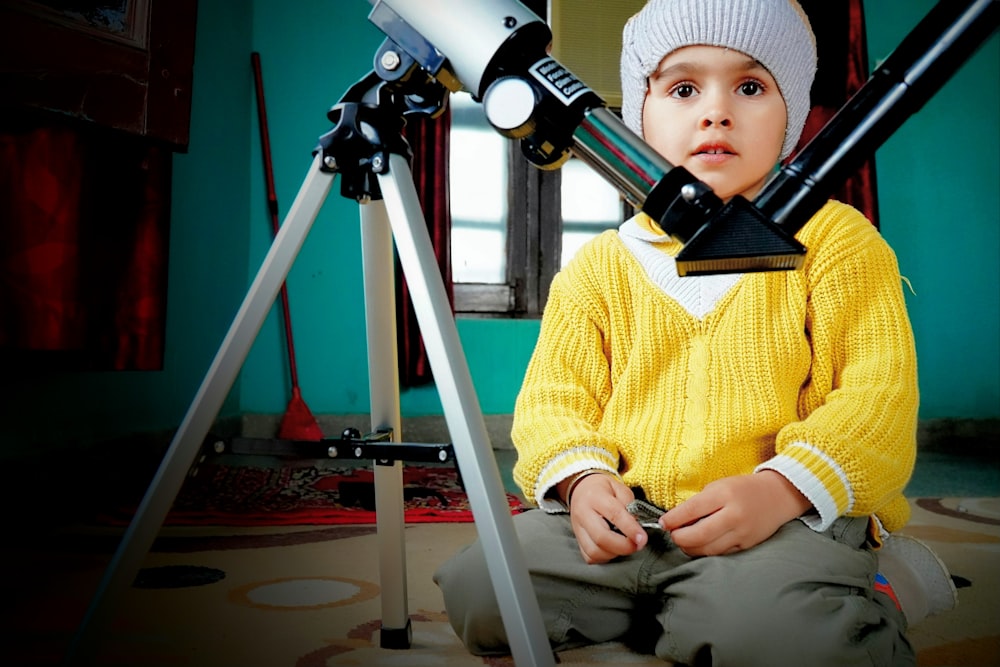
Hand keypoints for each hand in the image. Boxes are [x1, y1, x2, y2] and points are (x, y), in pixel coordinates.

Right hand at [563, 473, 646, 563]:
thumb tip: (636, 526)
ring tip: (625, 545)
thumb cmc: (603, 488)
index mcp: (595, 497)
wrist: (581, 489)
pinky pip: (589, 557)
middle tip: (637, 545)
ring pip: (594, 551)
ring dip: (614, 553)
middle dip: (623, 546)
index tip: (643, 538)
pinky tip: (612, 549)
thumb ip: (629, 504)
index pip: (614, 515)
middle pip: (601, 537)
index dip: (630, 529)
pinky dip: (604, 557)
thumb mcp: (619, 487)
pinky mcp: (577, 540)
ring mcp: (577, 528)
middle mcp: (583, 513)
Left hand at [660, 471, 811, 556]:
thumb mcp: (719, 486)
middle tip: (673, 534)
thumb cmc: (743, 489)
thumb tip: (675, 520)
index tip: (663, 523)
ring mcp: (742, 533)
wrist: (777, 496)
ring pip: (708, 549)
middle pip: (698, 535)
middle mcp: (733, 515)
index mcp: (724, 495)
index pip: (691, 510)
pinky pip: (720, 553)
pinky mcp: (747, 545)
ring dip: (690, 548)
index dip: (672, 520)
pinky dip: (706, 551)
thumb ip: (698, 503)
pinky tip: (700, 545)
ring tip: (684, 540)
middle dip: (679, 538)